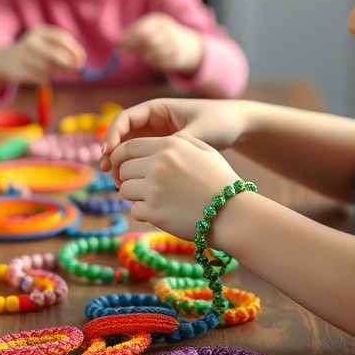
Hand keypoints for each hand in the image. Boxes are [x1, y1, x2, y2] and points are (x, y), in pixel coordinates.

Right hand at [9, 25, 86, 83]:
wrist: (5, 60)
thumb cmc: (35, 52)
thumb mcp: (47, 44)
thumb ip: (64, 51)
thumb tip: (80, 62)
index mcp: (39, 31)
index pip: (61, 38)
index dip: (74, 49)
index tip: (82, 58)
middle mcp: (30, 42)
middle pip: (55, 54)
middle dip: (69, 63)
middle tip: (77, 68)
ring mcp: (24, 57)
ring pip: (49, 68)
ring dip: (54, 71)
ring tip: (47, 68)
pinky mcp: (20, 71)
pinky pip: (41, 78)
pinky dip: (44, 78)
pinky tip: (36, 73)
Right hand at [101, 97, 247, 184]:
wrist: (238, 127)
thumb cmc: (220, 121)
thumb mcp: (199, 131)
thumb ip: (177, 142)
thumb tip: (156, 156)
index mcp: (157, 108)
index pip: (124, 119)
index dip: (112, 134)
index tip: (109, 152)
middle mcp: (153, 121)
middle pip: (123, 135)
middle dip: (113, 152)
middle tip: (107, 170)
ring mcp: (157, 136)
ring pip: (130, 149)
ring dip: (121, 164)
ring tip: (117, 182)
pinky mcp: (163, 151)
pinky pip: (142, 159)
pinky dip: (135, 170)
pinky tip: (133, 185)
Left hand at [115, 130, 238, 238]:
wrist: (233, 214)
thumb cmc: (220, 182)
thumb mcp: (205, 150)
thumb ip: (180, 140)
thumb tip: (158, 141)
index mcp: (168, 146)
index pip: (129, 147)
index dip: (120, 156)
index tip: (120, 165)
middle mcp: (157, 164)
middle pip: (124, 168)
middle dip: (129, 177)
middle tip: (142, 186)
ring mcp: (154, 189)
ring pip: (124, 190)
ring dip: (134, 196)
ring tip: (153, 200)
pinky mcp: (154, 212)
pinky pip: (134, 210)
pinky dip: (143, 213)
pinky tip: (160, 213)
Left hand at [119, 13, 203, 74]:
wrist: (187, 45)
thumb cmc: (160, 37)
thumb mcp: (148, 31)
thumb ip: (133, 36)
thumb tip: (118, 45)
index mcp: (158, 20)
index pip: (141, 28)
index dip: (128, 38)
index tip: (119, 46)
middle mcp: (167, 29)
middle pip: (146, 37)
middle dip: (133, 45)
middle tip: (126, 52)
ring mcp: (174, 42)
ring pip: (152, 52)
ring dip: (144, 55)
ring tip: (145, 55)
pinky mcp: (178, 56)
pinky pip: (159, 62)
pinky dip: (153, 62)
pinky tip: (154, 59)